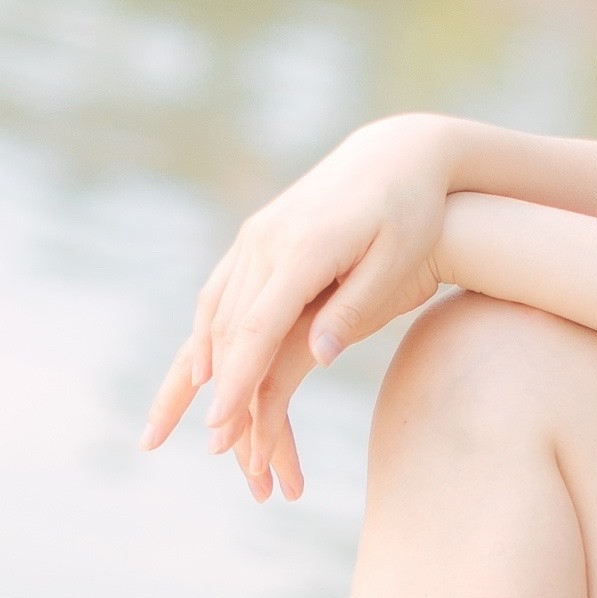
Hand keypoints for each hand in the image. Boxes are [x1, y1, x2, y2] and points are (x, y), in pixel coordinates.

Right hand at [144, 114, 455, 498]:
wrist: (397, 151)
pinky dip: (206, 332)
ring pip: (217, 311)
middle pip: (230, 328)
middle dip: (219, 390)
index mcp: (304, 249)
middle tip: (214, 445)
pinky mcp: (256, 236)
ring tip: (185, 414)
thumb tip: (317, 358)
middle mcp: (267, 241)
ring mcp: (256, 236)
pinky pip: (221, 291)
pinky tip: (199, 365)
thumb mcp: (397, 260)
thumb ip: (355, 308)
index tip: (221, 426)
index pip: (259, 328)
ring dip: (200, 366)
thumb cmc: (411, 211)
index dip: (237, 381)